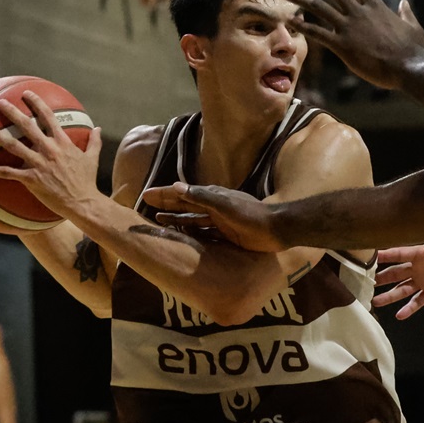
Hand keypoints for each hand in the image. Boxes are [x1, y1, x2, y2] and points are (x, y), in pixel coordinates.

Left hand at [0, 89, 104, 217]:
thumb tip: (97, 128)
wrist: (83, 202)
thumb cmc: (87, 181)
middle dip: (12, 112)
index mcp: (62, 142)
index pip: (48, 117)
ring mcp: (39, 164)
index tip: (27, 93)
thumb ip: (94, 141)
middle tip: (0, 103)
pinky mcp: (32, 179)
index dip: (36, 103)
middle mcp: (48, 149)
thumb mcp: (92, 158)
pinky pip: (8, 173)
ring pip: (13, 146)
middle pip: (27, 126)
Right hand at [141, 184, 285, 251]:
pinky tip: (183, 236)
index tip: (146, 194)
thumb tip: (177, 186)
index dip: (164, 194)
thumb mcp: (225, 205)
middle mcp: (214, 206)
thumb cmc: (252, 216)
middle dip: (166, 204)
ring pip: (192, 219)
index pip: (182, 194)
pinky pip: (203, 232)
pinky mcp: (227, 233)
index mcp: (212, 196)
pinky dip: (191, 232)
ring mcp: (220, 220)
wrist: (277, 229)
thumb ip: (201, 196)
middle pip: (184, 204)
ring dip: (176, 219)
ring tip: (159, 220)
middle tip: (147, 205)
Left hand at [286, 0, 423, 89]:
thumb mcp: (414, 27)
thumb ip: (406, 13)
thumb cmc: (413, 50)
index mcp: (376, 5)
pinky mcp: (342, 45)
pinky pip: (317, 33)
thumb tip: (404, 3)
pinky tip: (292, 21)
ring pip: (319, 7)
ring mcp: (349, 27)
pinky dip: (303, 26)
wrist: (407, 66)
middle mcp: (359, 12)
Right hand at [373, 239, 423, 318]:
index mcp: (421, 254)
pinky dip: (409, 308)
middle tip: (365, 283)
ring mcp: (423, 281)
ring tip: (376, 302)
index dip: (385, 255)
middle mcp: (418, 268)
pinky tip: (400, 315)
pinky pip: (418, 301)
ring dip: (390, 296)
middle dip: (381, 278)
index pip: (399, 254)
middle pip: (395, 274)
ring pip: (402, 289)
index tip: (369, 258)